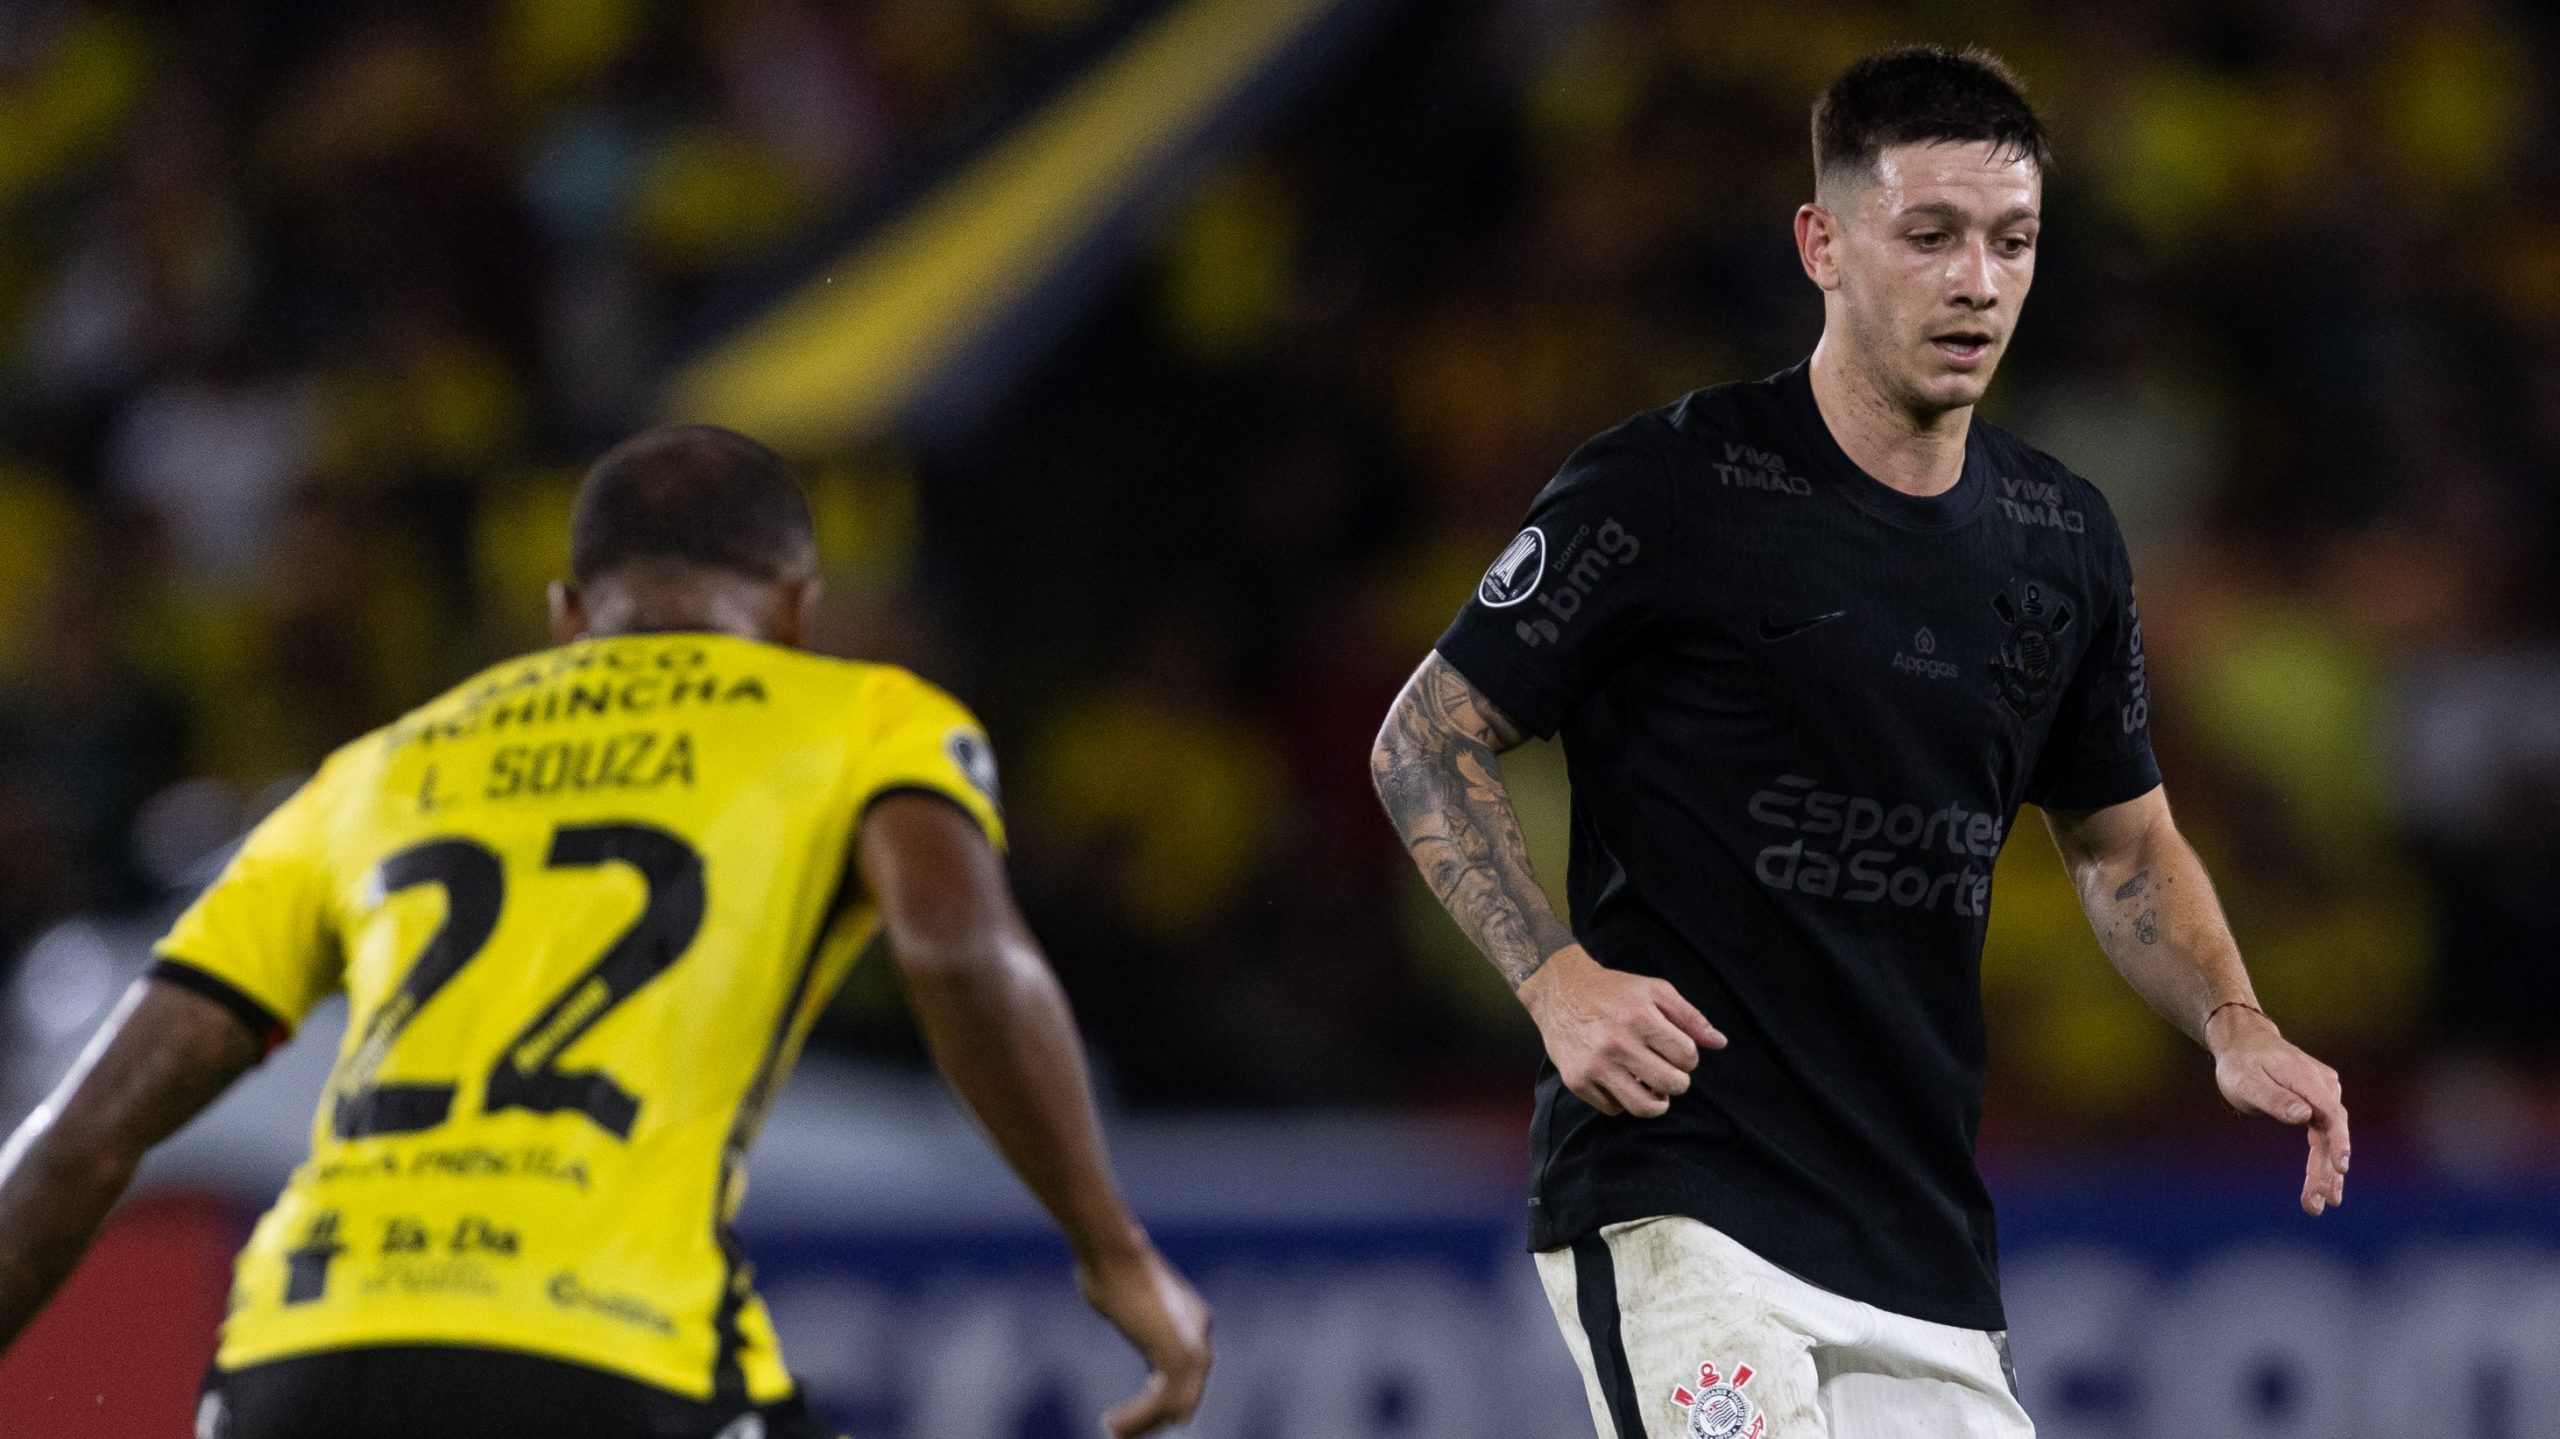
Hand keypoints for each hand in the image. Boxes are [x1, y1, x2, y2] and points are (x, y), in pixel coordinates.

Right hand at [1076, 1239, 1211, 1436]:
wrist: (1111, 1251)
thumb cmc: (1108, 1266)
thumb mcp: (1126, 1297)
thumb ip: (1135, 1315)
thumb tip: (1114, 1305)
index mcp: (1192, 1320)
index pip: (1187, 1374)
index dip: (1163, 1400)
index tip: (1136, 1418)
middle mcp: (1200, 1333)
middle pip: (1187, 1395)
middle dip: (1157, 1420)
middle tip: (1124, 1435)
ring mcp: (1193, 1344)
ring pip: (1177, 1404)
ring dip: (1144, 1424)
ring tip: (1114, 1433)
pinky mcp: (1178, 1353)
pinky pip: (1161, 1401)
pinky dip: (1137, 1418)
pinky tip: (1111, 1424)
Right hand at [1519, 945, 1725, 1117]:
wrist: (1559, 990)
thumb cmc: (1614, 990)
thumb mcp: (1655, 991)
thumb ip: (1690, 1017)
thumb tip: (1721, 1043)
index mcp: (1640, 1018)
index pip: (1687, 1057)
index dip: (1689, 1056)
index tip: (1677, 1049)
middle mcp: (1616, 1044)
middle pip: (1671, 1085)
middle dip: (1678, 1081)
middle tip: (1669, 1072)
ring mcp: (1594, 1066)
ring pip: (1644, 1107)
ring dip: (1657, 1101)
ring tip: (1654, 1088)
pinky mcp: (1577, 1081)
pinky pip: (1613, 1108)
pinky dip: (1623, 1100)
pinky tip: (1621, 1080)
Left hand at [2208, 1005, 2347, 1215]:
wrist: (2245, 1044)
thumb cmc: (2241, 1064)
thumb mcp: (2246, 1082)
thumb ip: (2274, 1099)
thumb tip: (2305, 1115)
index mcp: (2308, 1079)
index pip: (2331, 1114)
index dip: (2338, 1142)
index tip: (2340, 1168)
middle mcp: (2324, 1086)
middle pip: (2332, 1132)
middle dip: (2327, 1170)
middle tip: (2320, 1203)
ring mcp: (2324, 1094)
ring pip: (2330, 1137)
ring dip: (2327, 1171)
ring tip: (2322, 1203)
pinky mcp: (2319, 1103)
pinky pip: (2325, 1134)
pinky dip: (2324, 1158)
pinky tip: (2326, 1182)